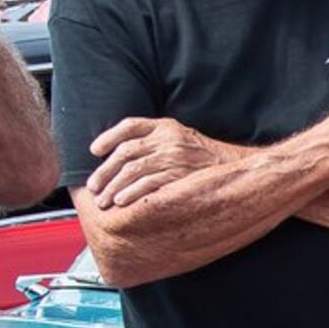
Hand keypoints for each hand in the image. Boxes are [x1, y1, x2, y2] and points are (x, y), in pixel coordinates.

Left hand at [84, 115, 238, 212]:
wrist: (235, 168)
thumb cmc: (203, 158)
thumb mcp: (180, 139)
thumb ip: (155, 140)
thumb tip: (120, 155)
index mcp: (166, 126)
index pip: (130, 126)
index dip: (108, 137)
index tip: (94, 150)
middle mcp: (169, 138)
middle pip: (126, 151)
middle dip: (105, 171)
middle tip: (93, 186)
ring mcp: (174, 157)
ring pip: (132, 170)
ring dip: (113, 187)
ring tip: (103, 200)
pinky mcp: (179, 176)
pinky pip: (147, 185)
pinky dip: (131, 194)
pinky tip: (121, 202)